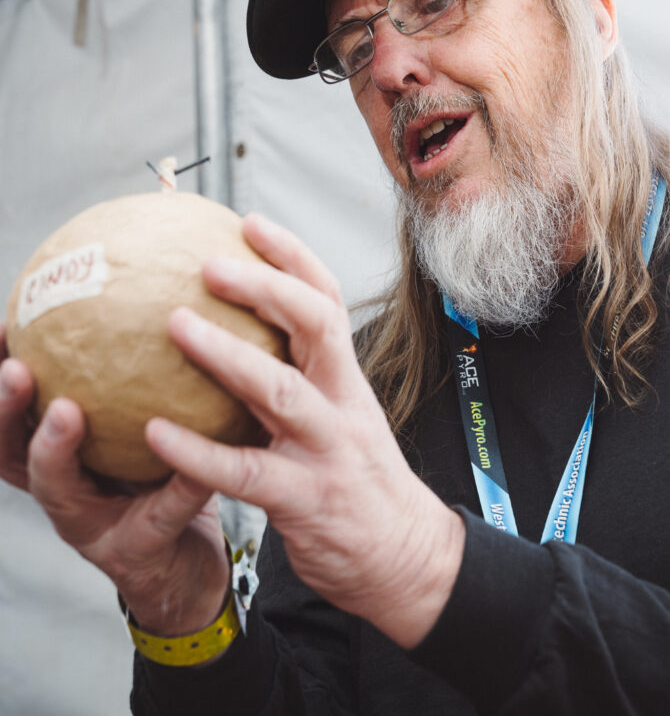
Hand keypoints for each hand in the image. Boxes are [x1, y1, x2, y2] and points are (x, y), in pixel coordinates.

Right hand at [0, 322, 229, 636]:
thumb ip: (137, 381)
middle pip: (10, 452)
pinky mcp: (138, 551)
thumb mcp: (145, 426)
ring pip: (56, 490)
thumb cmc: (163, 481)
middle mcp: (62, 492)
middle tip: (15, 367)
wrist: (189, 567)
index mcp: (59, 458)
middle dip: (5, 409)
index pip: (14, 414)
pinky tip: (195, 458)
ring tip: (66, 411)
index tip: (2, 325)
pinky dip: (179, 481)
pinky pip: (160, 511)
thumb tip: (160, 294)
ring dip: (53, 449)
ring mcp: (91, 527)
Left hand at [150, 213, 465, 648]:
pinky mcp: (306, 500)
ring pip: (281, 390)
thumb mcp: (340, 416)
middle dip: (265, 286)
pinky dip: (199, 451)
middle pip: (314, 326)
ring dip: (227, 355)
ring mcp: (327, 450)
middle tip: (209, 262)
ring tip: (175, 325)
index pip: (326, 300)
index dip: (292, 256)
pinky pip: (245, 472)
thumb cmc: (357, 480)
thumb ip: (300, 378)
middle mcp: (342, 403)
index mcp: (346, 379)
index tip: (251, 221)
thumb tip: (238, 337)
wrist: (405, 557)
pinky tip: (155, 433)